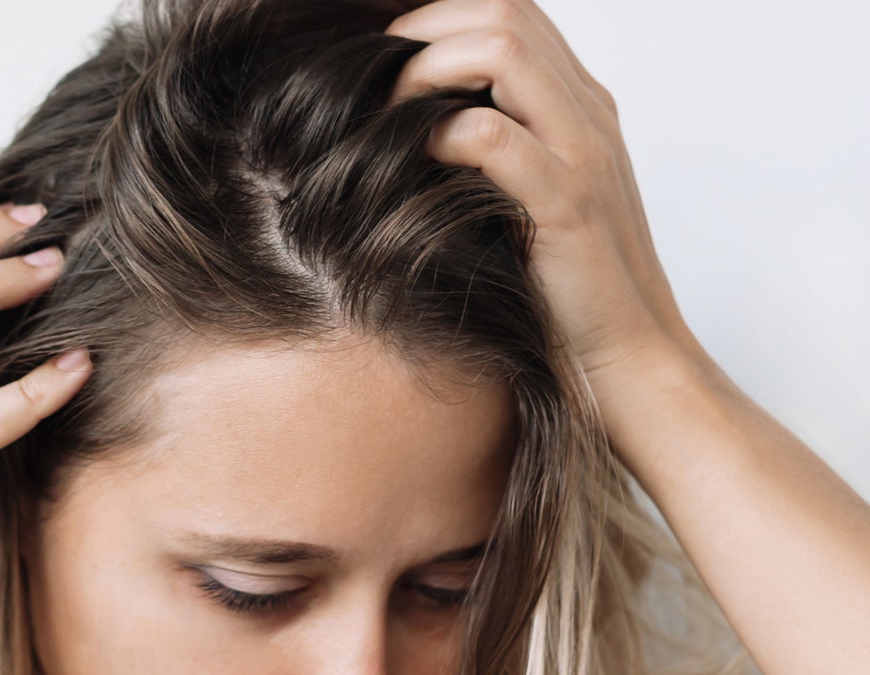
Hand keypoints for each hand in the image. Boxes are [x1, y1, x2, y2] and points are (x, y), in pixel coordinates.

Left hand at [387, 0, 695, 383]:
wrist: (628, 360)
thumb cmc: (563, 288)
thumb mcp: (530, 199)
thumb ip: (495, 152)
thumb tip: (409, 124)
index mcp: (581, 105)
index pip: (511, 12)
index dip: (439, 19)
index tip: (385, 60)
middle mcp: (588, 113)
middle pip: (504, 11)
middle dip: (423, 29)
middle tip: (374, 76)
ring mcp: (583, 154)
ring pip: (503, 49)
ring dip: (426, 67)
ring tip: (387, 110)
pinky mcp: (568, 205)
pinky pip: (492, 136)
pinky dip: (437, 134)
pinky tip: (412, 159)